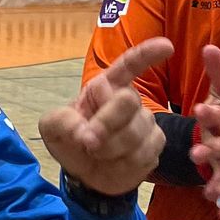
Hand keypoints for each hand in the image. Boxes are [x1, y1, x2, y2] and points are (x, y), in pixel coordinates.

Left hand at [40, 38, 172, 196]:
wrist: (85, 172)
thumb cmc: (71, 140)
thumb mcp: (53, 128)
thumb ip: (62, 122)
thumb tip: (85, 132)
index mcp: (105, 86)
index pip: (128, 64)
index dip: (146, 54)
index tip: (166, 46)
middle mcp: (129, 99)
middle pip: (127, 101)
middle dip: (105, 124)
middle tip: (88, 142)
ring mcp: (146, 121)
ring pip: (134, 133)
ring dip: (109, 150)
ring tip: (98, 154)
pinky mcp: (155, 143)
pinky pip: (144, 153)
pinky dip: (123, 164)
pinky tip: (114, 163)